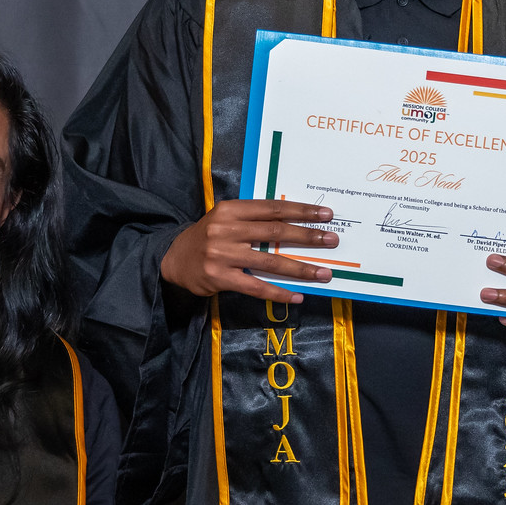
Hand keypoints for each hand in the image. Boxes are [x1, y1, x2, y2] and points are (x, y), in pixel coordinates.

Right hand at [160, 199, 337, 303]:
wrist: (174, 259)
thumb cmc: (208, 237)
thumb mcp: (225, 219)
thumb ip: (253, 219)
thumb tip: (295, 224)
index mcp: (231, 210)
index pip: (273, 208)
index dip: (301, 211)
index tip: (325, 215)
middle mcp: (226, 229)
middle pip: (275, 232)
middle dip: (307, 236)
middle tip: (332, 240)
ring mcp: (222, 254)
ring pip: (270, 261)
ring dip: (301, 268)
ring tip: (324, 273)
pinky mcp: (220, 278)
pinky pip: (256, 287)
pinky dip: (278, 292)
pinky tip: (297, 296)